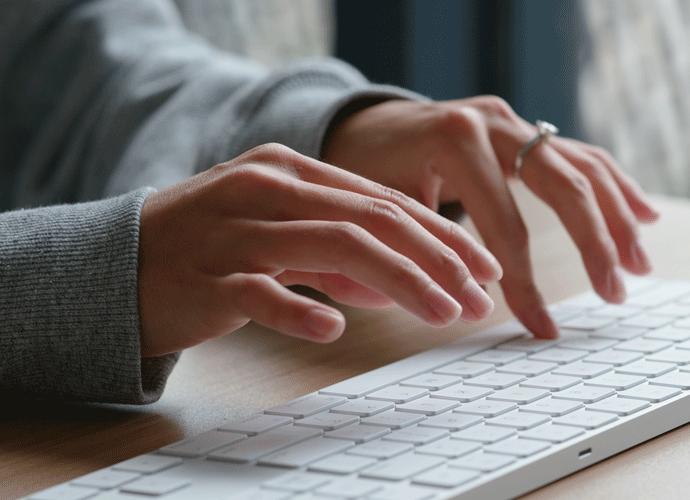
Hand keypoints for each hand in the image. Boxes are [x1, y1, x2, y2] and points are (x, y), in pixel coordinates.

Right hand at [137, 144, 501, 357]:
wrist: (116, 266)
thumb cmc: (210, 250)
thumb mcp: (281, 239)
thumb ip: (339, 257)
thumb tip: (399, 288)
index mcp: (291, 170)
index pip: (385, 200)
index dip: (443, 235)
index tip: (483, 267)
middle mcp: (266, 189)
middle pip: (371, 218)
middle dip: (436, 258)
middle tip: (475, 297)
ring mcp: (235, 231)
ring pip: (333, 246)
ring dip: (398, 282)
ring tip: (439, 312)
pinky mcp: (206, 277)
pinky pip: (261, 292)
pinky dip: (302, 310)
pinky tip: (336, 330)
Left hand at [322, 96, 659, 338]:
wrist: (366, 124)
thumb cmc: (366, 170)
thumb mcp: (380, 208)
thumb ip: (424, 251)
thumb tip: (469, 311)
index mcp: (455, 140)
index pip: (505, 225)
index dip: (526, 284)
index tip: (542, 329)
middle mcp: (494, 122)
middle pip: (564, 185)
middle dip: (595, 244)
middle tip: (614, 294)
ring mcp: (516, 121)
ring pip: (584, 166)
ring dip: (619, 217)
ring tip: (640, 266)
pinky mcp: (527, 129)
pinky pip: (582, 155)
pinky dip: (617, 185)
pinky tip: (646, 213)